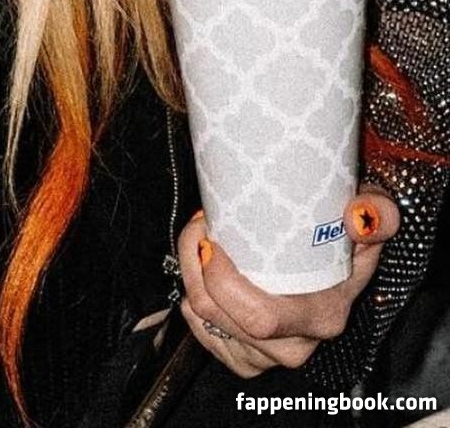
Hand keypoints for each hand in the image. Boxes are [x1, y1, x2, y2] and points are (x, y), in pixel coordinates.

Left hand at [178, 193, 396, 374]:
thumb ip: (377, 213)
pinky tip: (205, 274)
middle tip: (202, 227)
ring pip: (204, 321)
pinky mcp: (247, 356)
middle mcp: (296, 343)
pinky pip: (203, 333)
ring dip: (191, 274)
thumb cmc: (348, 232)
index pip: (258, 317)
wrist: (344, 256)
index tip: (212, 235)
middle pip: (218, 314)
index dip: (220, 278)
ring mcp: (269, 353)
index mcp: (322, 315)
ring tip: (202, 241)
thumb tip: (361, 218)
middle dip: (194, 263)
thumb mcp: (372, 215)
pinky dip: (193, 299)